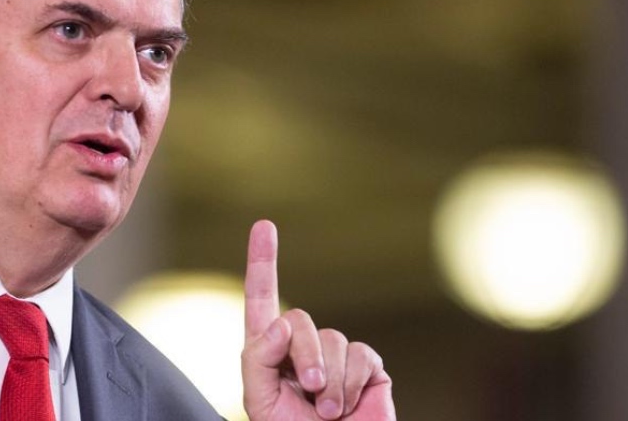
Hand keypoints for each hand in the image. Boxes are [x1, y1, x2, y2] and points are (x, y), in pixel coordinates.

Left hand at [241, 220, 395, 419]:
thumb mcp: (259, 401)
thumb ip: (257, 360)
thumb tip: (280, 321)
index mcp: (269, 351)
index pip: (262, 299)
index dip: (263, 261)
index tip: (263, 225)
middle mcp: (303, 346)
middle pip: (300, 320)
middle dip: (304, 355)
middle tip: (307, 389)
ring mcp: (338, 355)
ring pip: (334, 340)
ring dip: (329, 381)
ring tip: (326, 412)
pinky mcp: (369, 367)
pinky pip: (362, 356)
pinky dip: (352, 383)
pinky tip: (347, 406)